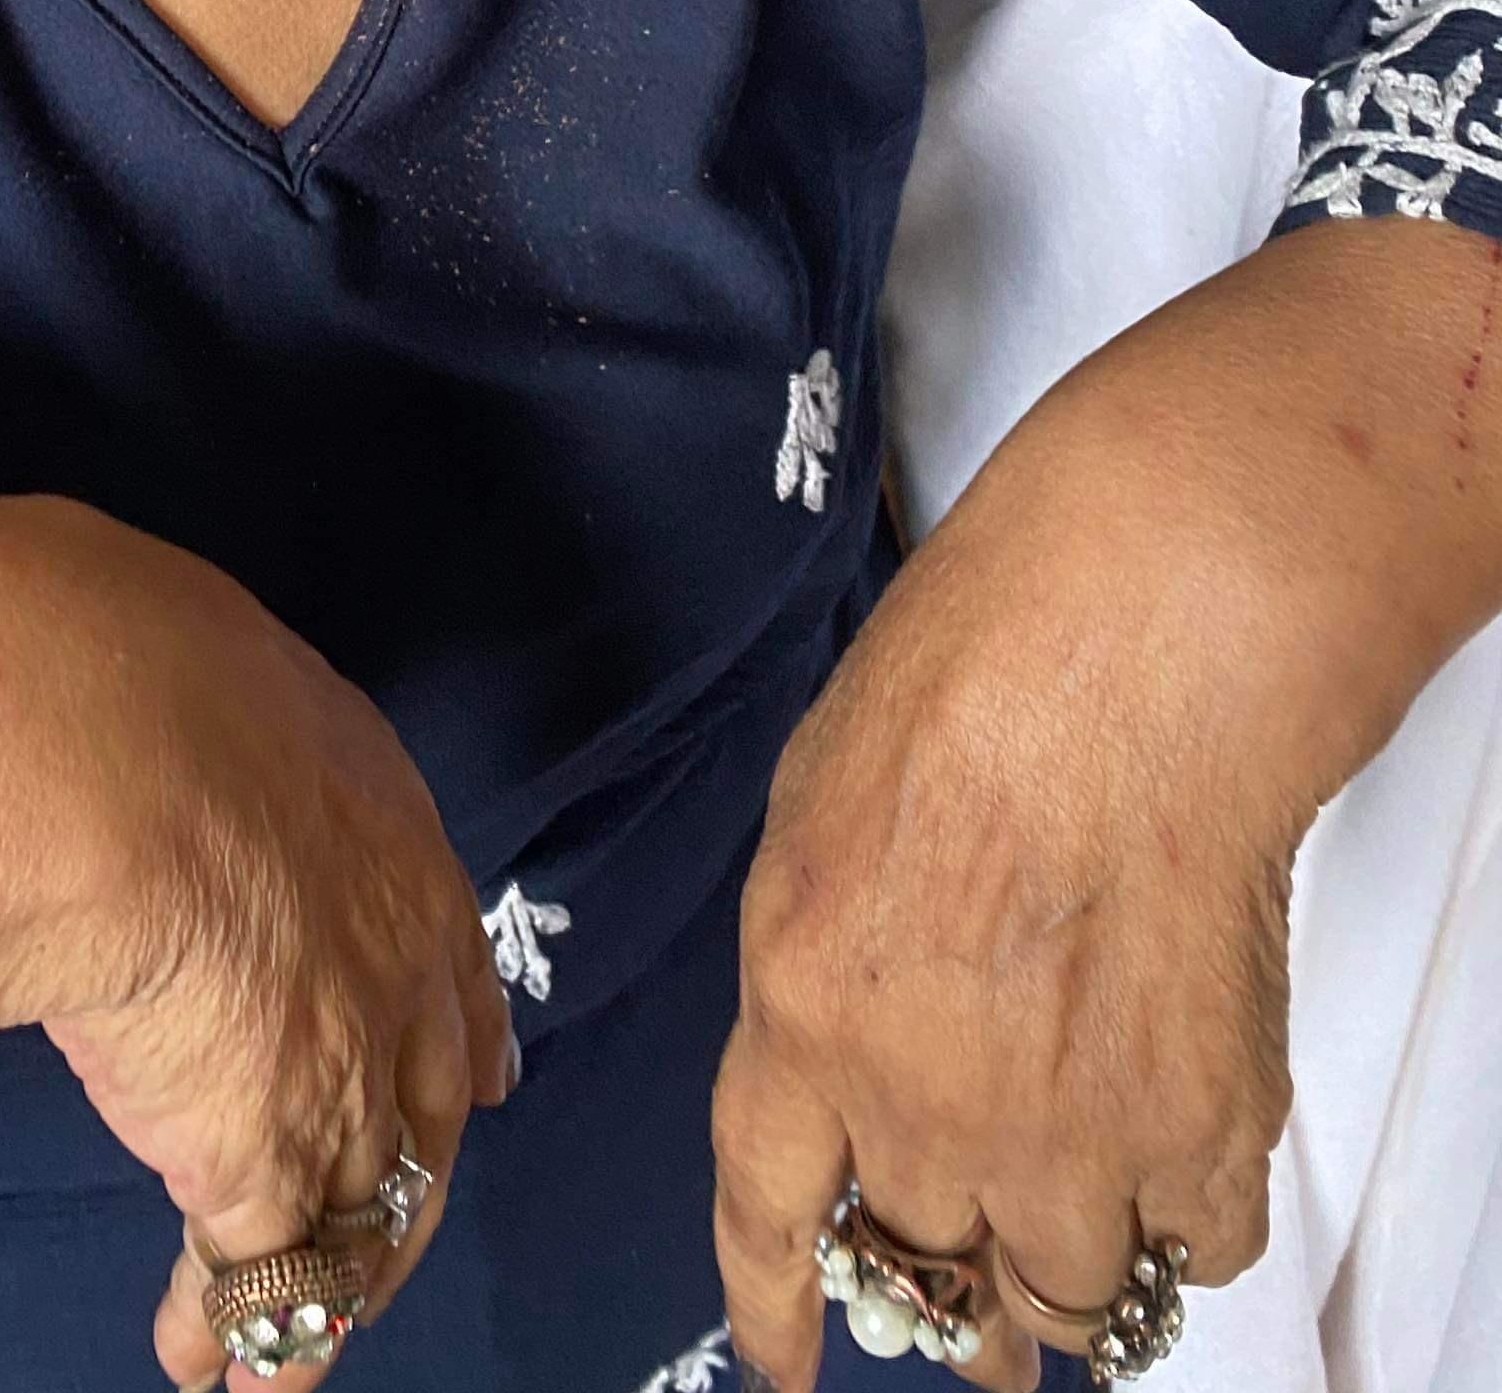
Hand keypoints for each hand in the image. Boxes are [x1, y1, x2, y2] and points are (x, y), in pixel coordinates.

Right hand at [25, 513, 516, 1386]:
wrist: (99, 751)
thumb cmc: (120, 660)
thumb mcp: (191, 648)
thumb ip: (190, 705)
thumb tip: (105, 660)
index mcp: (384, 823)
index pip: (445, 953)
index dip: (455, 1032)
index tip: (474, 1081)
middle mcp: (396, 959)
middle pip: (429, 1104)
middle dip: (402, 1181)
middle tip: (378, 1242)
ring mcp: (340, 1070)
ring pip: (364, 1205)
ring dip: (321, 1281)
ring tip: (270, 1346)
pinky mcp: (259, 1158)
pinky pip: (265, 1275)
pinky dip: (237, 1331)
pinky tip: (197, 1363)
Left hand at [712, 225, 1501, 1392]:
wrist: (1131, 645)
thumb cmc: (967, 677)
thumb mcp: (812, 815)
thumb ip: (820, 965)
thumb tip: (844, 1049)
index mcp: (802, 1013)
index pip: (764, 1214)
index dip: (777, 1310)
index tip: (790, 1367)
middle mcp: (924, 1104)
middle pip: (929, 1276)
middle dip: (946, 1287)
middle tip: (974, 1276)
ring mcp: (1070, 1133)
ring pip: (1067, 1298)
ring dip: (1069, 1272)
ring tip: (1079, 1212)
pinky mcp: (1203, 1128)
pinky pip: (1195, 1244)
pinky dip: (1188, 1214)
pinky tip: (1179, 1137)